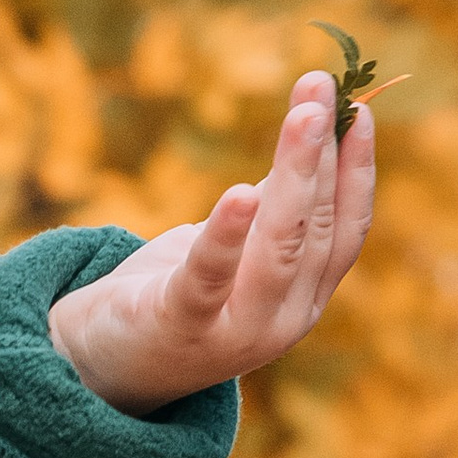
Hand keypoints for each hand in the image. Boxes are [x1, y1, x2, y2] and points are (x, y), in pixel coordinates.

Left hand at [47, 71, 374, 413]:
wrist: (99, 368)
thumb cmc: (170, 300)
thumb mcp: (230, 254)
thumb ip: (269, 212)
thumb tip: (304, 142)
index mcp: (303, 300)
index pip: (347, 229)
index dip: (356, 169)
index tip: (358, 109)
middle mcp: (283, 321)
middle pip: (316, 229)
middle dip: (321, 154)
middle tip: (320, 89)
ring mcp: (237, 333)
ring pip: (280, 247)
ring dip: (294, 175)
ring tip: (301, 117)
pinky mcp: (182, 329)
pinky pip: (209, 279)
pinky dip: (226, 237)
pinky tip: (238, 193)